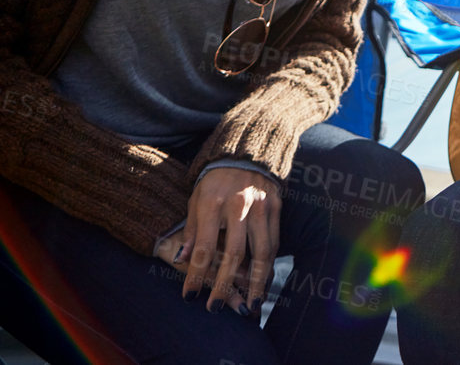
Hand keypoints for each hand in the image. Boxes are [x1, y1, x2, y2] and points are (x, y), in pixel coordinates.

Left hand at [178, 168, 279, 312]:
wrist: (247, 152)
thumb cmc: (215, 181)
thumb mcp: (195, 200)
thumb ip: (191, 231)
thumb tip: (181, 261)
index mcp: (213, 204)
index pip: (204, 247)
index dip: (196, 274)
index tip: (189, 296)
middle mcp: (240, 206)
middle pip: (234, 253)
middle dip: (224, 284)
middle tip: (215, 307)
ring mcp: (262, 207)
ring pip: (261, 252)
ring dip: (255, 282)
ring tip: (249, 305)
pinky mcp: (277, 208)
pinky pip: (275, 242)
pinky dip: (270, 265)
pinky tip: (263, 282)